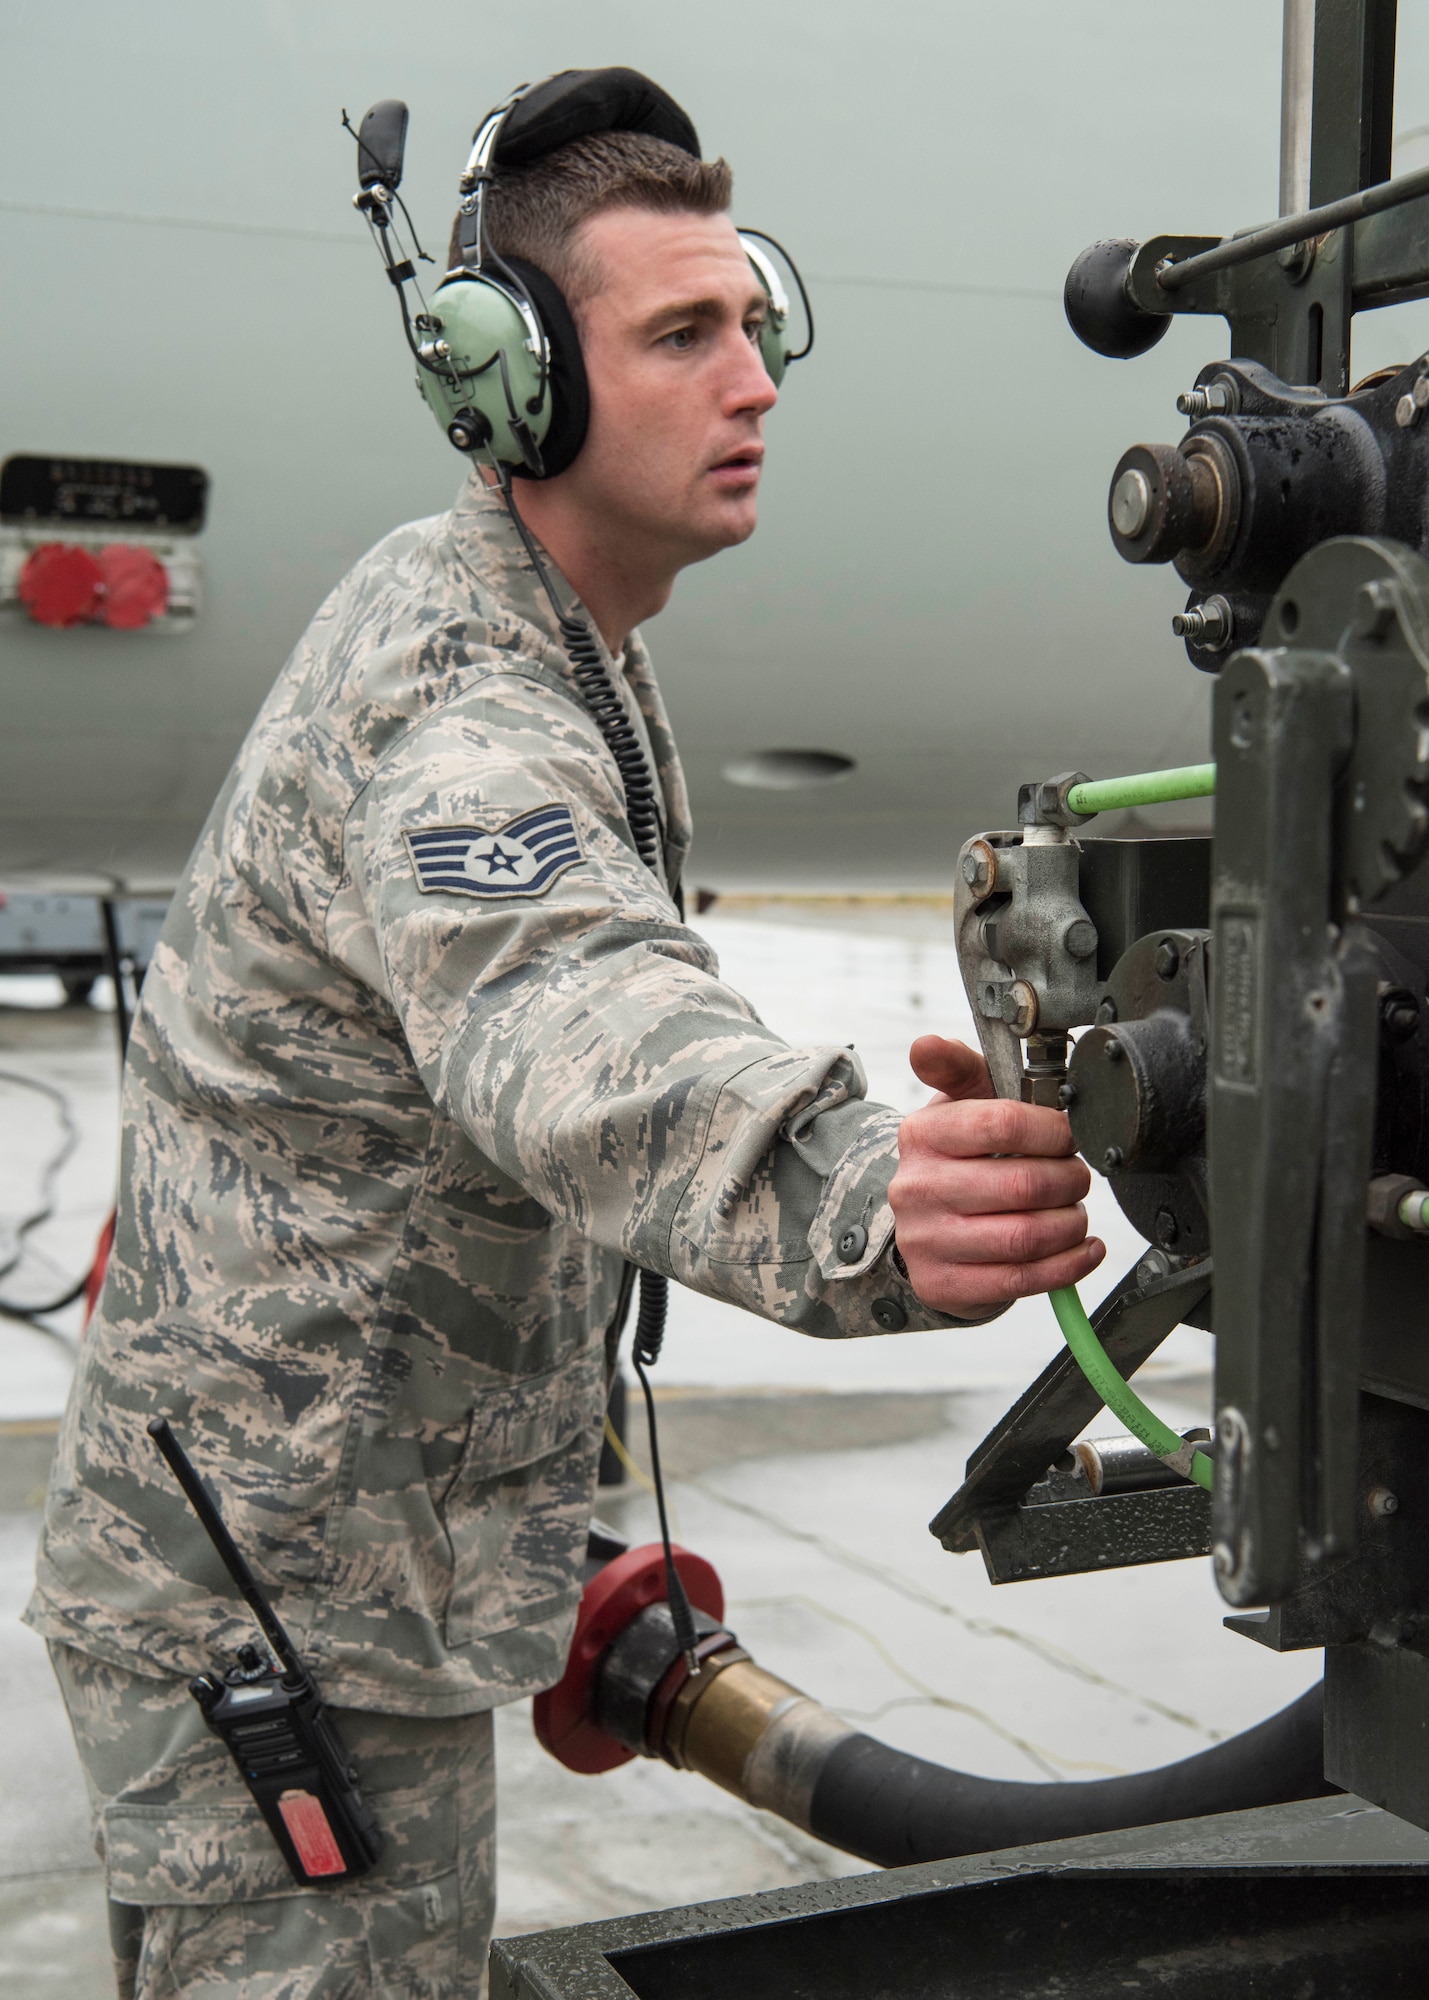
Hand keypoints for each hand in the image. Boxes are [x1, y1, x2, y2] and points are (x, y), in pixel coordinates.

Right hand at [888, 1035, 1103, 1317]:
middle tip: (1078, 1176)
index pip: (1003, 1125)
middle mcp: (917, 1189)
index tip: (1070, 1134)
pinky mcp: (942, 1283)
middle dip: (1070, 1180)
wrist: (927, 1222)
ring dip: (1070, 1224)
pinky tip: (1082, 1249)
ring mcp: (926, 1241)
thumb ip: (956, 1066)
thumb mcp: (959, 1104)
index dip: (1053, 1130)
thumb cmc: (959, 1155)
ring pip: (1026, 1237)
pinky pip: (1021, 1281)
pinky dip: (1068, 1266)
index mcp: (922, 1135)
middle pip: (1023, 1186)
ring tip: (1075, 1212)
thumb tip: (925, 1044)